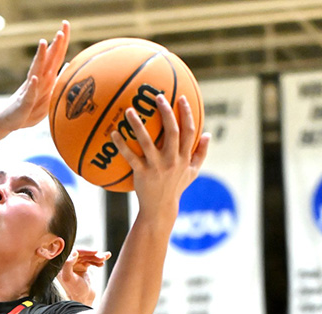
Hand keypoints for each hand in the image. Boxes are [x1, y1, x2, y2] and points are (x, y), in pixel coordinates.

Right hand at [0, 20, 70, 131]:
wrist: (6, 122)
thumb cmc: (28, 110)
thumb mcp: (47, 95)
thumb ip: (56, 79)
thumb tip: (67, 64)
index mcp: (44, 78)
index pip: (55, 57)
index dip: (61, 42)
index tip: (66, 24)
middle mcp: (37, 80)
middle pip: (48, 59)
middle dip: (56, 44)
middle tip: (62, 27)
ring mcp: (29, 90)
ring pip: (37, 71)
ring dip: (41, 57)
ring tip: (44, 43)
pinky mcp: (24, 103)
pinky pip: (29, 94)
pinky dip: (32, 86)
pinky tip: (35, 78)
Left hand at [58, 249, 109, 305]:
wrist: (83, 300)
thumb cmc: (75, 291)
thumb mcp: (69, 278)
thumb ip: (68, 265)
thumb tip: (74, 252)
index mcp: (62, 265)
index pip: (73, 252)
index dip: (85, 251)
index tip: (95, 252)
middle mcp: (68, 264)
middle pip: (82, 254)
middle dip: (93, 255)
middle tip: (102, 257)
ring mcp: (76, 266)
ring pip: (87, 257)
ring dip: (97, 257)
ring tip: (105, 258)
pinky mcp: (82, 268)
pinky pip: (90, 261)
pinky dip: (97, 261)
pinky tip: (102, 263)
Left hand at [112, 94, 210, 221]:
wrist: (161, 208)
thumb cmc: (176, 187)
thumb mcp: (193, 172)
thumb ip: (201, 153)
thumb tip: (208, 134)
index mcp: (184, 157)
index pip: (189, 131)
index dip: (187, 114)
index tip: (182, 98)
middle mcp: (172, 160)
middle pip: (172, 132)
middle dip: (166, 112)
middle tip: (157, 96)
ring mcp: (156, 166)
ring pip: (147, 142)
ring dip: (138, 125)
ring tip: (130, 110)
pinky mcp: (142, 173)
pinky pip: (130, 156)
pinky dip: (122, 145)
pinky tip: (113, 133)